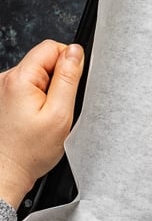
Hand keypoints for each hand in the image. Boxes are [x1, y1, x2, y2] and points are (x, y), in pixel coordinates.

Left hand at [0, 40, 83, 208]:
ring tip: (47, 115)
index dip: (69, 62)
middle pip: (43, 60)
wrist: (6, 172)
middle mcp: (6, 79)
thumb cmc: (30, 150)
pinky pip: (28, 87)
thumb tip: (75, 51)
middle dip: (58, 79)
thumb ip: (68, 78)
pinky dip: (38, 99)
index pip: (51, 48)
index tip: (71, 85)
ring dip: (48, 90)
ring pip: (37, 75)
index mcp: (19, 79)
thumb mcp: (60, 114)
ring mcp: (2, 88)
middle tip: (59, 106)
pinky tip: (37, 118)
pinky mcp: (3, 98)